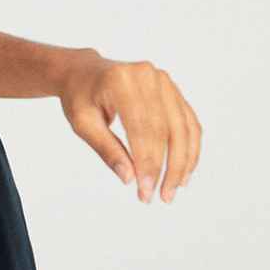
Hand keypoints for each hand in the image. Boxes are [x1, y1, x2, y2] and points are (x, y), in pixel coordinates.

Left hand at [57, 50, 201, 202]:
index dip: (148, 163)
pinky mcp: (172, 88)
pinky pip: (188, 121)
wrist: (84, 72)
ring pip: (183, 127)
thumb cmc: (80, 98)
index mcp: (121, 81)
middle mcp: (147, 76)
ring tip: (173, 189)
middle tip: (161, 196)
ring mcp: (163, 80)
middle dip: (166, 167)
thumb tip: (129, 178)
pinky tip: (184, 171)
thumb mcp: (83, 124)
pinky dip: (189, 147)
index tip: (145, 191)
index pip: (142, 128)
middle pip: (166, 129)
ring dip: (183, 161)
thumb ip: (106, 149)